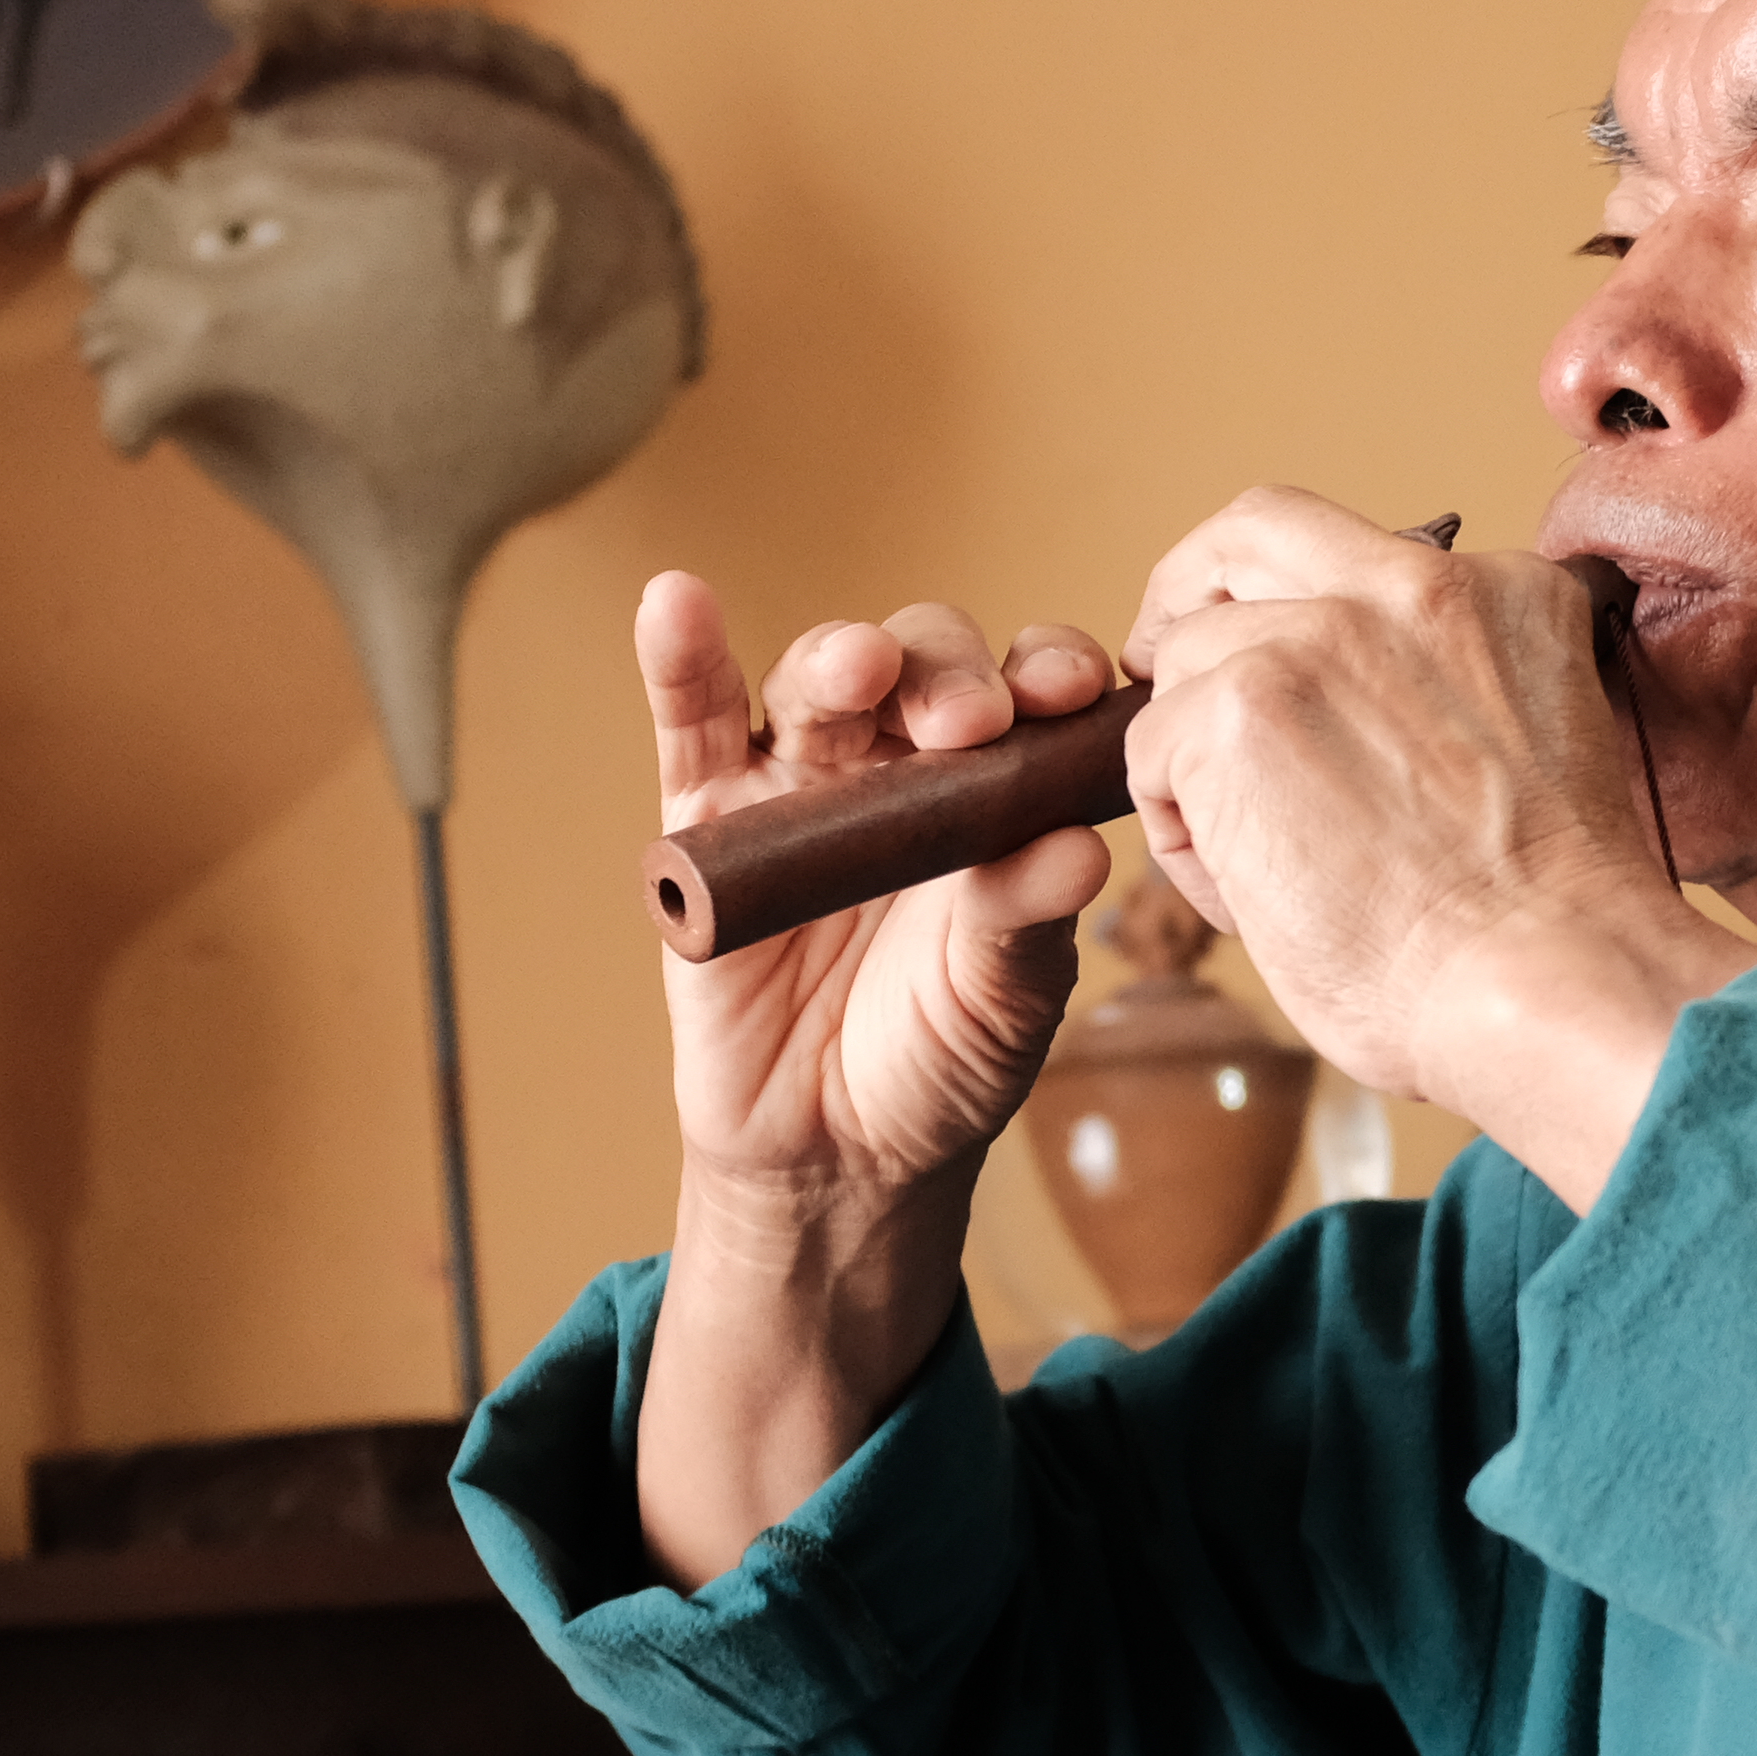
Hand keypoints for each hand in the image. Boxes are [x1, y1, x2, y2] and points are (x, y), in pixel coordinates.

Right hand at [628, 571, 1110, 1576]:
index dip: (1048, 674)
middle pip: (925, 667)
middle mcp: (903, 763)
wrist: (836, 1152)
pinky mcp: (706, 814)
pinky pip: (690, 721)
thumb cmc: (941, 1057)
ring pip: (818, 685)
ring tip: (860, 668)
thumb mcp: (1002, 1000)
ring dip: (840, 660)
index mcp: (995, 789)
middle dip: (949, 674)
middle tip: (969, 722)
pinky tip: (677, 603)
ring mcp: (800, 781)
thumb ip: (1024, 920)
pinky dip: (678, 656)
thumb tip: (1078, 851)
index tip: (1070, 692)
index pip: (1028, 696)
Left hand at [1123, 493, 1752, 1199]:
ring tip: (1263, 862)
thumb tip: (1354, 726)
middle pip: (1247, 535)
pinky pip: (1152, 753)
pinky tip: (1252, 895)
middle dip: (1189, 595)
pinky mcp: (1239, 706)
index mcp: (1500, 593)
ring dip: (1195, 755)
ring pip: (1188, 660)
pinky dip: (1182, 833)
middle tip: (1163, 669)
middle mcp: (1411, 584)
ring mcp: (1318, 635)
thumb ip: (1449, 693)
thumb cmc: (1553, 925)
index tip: (1269, 646)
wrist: (1553, 982)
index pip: (1354, 551)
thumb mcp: (1533, 743)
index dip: (1287, 595)